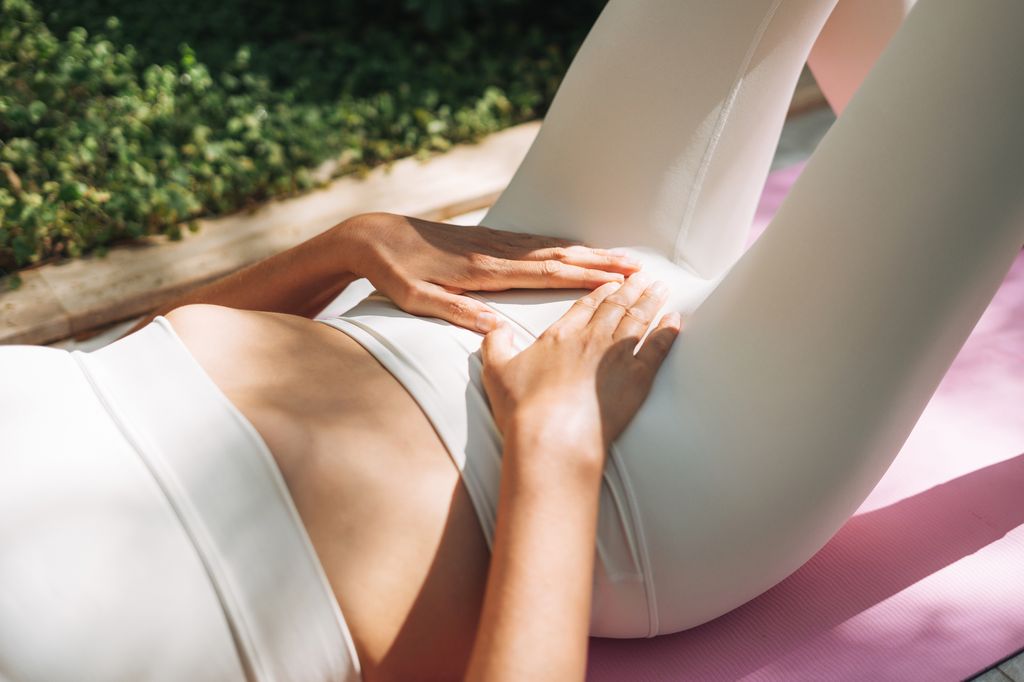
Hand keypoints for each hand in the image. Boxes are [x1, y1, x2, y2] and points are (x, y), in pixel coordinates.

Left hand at [340, 212, 640, 331]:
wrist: (373, 235)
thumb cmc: (394, 273)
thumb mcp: (417, 299)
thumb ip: (455, 311)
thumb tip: (494, 326)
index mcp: (484, 271)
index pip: (545, 273)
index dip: (583, 275)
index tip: (616, 279)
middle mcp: (496, 252)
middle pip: (558, 256)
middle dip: (599, 262)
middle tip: (637, 267)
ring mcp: (494, 242)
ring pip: (551, 246)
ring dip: (587, 251)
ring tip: (620, 258)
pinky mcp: (488, 239)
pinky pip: (535, 242)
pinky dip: (562, 245)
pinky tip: (577, 248)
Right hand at [480, 273, 681, 473]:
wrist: (553, 436)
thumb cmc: (524, 409)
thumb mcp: (496, 371)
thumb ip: (496, 345)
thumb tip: (493, 328)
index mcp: (560, 335)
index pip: (585, 306)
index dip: (600, 292)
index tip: (612, 284)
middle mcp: (591, 338)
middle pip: (616, 306)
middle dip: (631, 289)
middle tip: (644, 277)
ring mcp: (616, 355)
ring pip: (638, 319)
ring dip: (651, 301)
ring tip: (662, 289)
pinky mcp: (638, 376)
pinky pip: (658, 346)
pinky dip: (668, 330)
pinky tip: (674, 320)